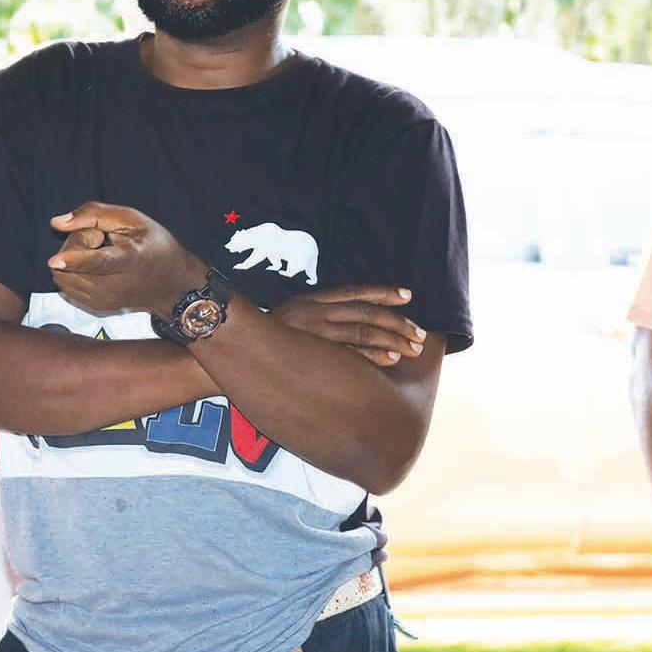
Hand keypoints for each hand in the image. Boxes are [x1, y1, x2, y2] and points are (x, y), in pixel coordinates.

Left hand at [47, 202, 206, 316]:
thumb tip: (57, 223)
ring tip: (98, 254)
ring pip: (62, 276)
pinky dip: (72, 274)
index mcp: (130, 259)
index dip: (75, 258)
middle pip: (70, 264)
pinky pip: (64, 287)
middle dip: (75, 244)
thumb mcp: (132, 219)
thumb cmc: (154, 245)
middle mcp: (115, 286)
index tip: (56, 260)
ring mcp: (104, 301)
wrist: (172, 285)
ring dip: (71, 261)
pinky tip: (94, 269)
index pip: (98, 261)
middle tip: (99, 239)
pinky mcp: (96, 308)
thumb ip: (93, 214)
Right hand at [272, 285, 426, 364]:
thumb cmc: (264, 336)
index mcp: (312, 299)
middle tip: (419, 333)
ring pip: (362, 333)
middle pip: (365, 313)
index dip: (383, 293)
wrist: (232, 348)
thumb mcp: (291, 314)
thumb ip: (316, 313)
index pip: (355, 292)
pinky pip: (348, 354)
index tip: (407, 296)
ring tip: (412, 348)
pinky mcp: (311, 353)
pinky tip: (391, 359)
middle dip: (396, 322)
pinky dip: (373, 356)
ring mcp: (313, 333)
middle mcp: (315, 311)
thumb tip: (344, 318)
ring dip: (391, 340)